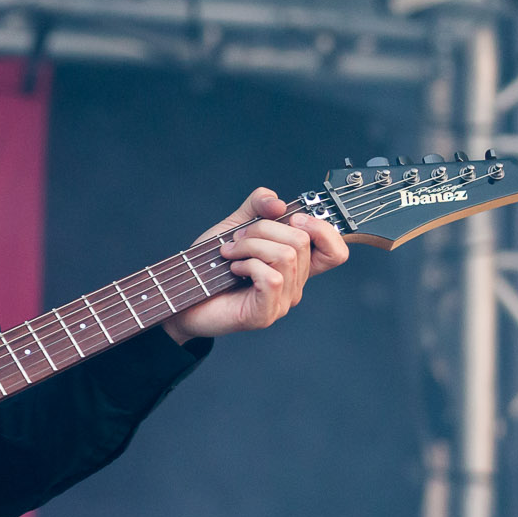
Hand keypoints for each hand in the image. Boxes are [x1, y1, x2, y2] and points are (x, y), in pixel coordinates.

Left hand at [162, 187, 349, 342]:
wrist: (182, 295)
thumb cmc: (210, 266)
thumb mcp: (234, 227)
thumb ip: (257, 207)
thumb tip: (278, 202)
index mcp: (295, 264)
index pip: (335, 251)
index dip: (322, 228)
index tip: (290, 217)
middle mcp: (295, 285)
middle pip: (301, 242)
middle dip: (262, 229)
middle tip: (236, 239)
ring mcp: (282, 302)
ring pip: (285, 256)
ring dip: (250, 246)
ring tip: (229, 253)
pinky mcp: (265, 314)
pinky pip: (271, 278)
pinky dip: (248, 265)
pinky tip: (233, 269)